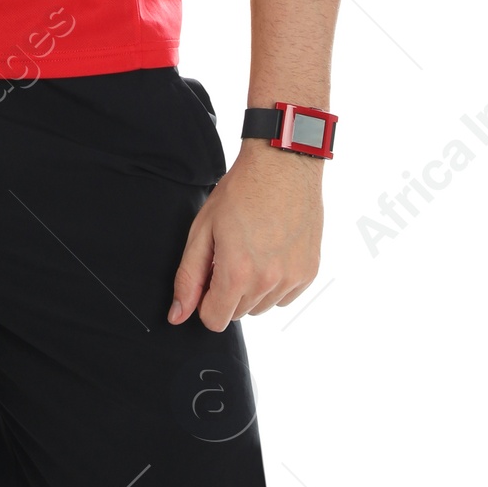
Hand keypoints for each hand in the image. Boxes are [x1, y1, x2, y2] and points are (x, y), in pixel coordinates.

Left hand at [167, 144, 322, 332]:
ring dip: (252, 288)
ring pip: (262, 306)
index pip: (215, 320)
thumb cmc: (241, 191)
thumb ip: (189, 277)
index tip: (208, 277)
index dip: (205, 301)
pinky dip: (275, 283)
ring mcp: (292, 278)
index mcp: (237, 273)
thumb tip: (178, 315)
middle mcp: (267, 282)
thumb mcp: (203, 229)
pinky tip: (271, 251)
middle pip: (238, 313)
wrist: (282, 165)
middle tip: (230, 252)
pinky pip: (285, 296)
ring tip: (252, 249)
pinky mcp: (309, 272)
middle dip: (228, 291)